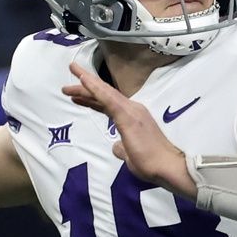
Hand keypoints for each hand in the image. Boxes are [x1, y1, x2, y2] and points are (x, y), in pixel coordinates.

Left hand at [62, 63, 195, 197]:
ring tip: (72, 69)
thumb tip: (116, 147)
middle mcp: (132, 110)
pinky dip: (95, 88)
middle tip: (68, 79)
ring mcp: (131, 111)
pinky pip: (108, 99)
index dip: (92, 99)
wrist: (167, 167)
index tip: (76, 95)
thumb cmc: (152, 164)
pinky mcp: (128, 116)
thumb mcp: (131, 157)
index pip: (108, 105)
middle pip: (104, 95)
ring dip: (87, 82)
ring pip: (105, 93)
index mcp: (133, 118)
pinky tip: (84, 80)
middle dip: (86, 87)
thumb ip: (122, 149)